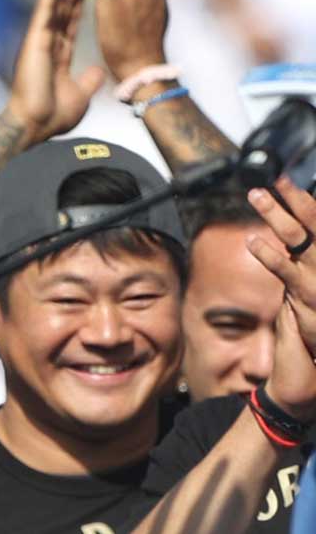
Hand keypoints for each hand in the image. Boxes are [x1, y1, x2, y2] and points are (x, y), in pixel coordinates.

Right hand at [3, 0, 105, 142]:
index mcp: (59, 52)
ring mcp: (40, 41)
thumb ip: (88, 81)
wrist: (37, 125)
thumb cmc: (53, 115)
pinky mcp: (34, 42)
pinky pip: (44, 14)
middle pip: (64, 7)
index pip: (72, 19)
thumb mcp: (80, 95)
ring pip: (54, 6)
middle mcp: (49, 42)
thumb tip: (99, 72)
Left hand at [246, 178, 315, 418]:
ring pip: (304, 246)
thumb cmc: (307, 344)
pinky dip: (273, 259)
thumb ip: (295, 274)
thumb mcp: (300, 304)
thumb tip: (283, 245)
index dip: (306, 206)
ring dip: (280, 218)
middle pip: (315, 232)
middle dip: (296, 202)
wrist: (313, 385)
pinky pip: (290, 279)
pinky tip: (254, 242)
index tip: (286, 182)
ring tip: (257, 195)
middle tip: (276, 178)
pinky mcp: (311, 312)